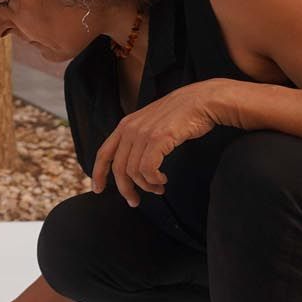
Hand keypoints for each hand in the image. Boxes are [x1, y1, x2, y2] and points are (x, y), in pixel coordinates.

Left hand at [90, 80, 228, 207]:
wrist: (203, 100)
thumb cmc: (181, 114)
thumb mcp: (151, 123)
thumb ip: (138, 138)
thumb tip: (132, 163)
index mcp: (126, 125)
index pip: (103, 153)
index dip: (98, 174)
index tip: (98, 189)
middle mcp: (130, 129)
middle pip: (118, 168)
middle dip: (125, 189)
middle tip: (134, 201)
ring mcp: (144, 133)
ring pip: (134, 171)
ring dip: (146, 185)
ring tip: (158, 188)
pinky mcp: (159, 138)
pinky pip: (148, 169)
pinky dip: (154, 179)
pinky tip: (163, 179)